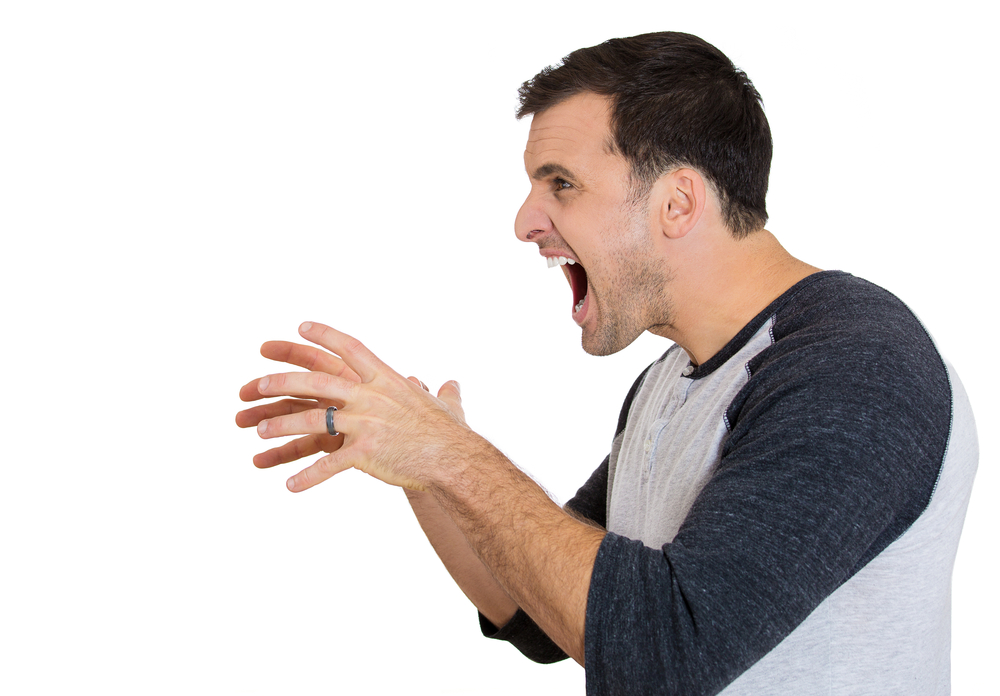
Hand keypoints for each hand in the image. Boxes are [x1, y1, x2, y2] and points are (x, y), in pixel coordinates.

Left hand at [237, 322, 470, 492]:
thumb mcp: (445, 406)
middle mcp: (372, 396)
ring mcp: (366, 423)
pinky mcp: (364, 452)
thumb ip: (444, 393)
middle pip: (318, 380)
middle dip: (284, 381)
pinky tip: (291, 486)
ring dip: (282, 425)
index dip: (324, 336)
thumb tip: (453, 385)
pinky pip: (328, 464)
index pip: (350, 348)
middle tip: (258, 384)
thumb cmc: (450, 433)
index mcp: (386, 379)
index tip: (301, 326)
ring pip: (313, 419)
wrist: (454, 459)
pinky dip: (308, 477)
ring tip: (260, 431)